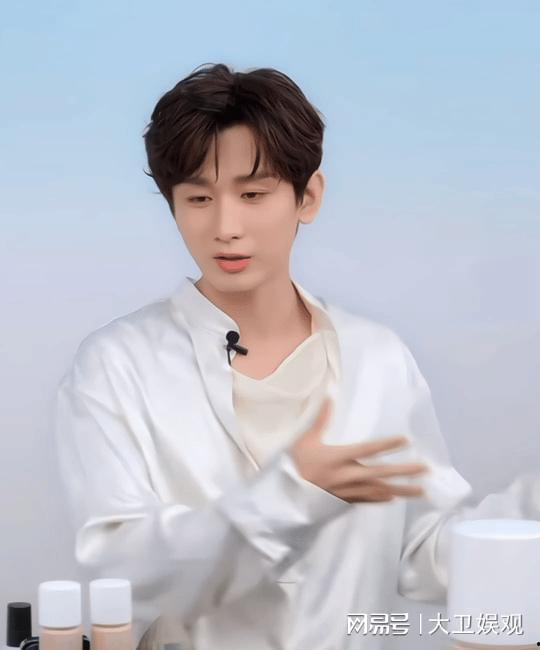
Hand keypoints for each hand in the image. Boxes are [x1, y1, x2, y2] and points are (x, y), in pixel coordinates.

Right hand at [290, 397, 429, 503]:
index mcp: (337, 458)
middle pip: (381, 473)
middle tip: (424, 468)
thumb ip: (320, 420)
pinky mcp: (345, 501)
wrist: (286, 497)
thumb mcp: (305, 440)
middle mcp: (347, 476)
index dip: (387, 445)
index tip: (405, 440)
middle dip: (404, 471)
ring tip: (421, 490)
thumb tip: (329, 396)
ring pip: (380, 490)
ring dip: (402, 490)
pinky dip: (382, 498)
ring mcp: (348, 491)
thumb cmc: (295, 464)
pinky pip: (368, 500)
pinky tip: (394, 497)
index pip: (367, 450)